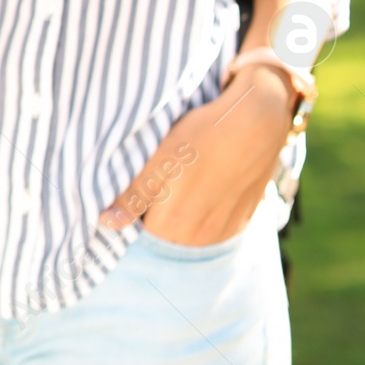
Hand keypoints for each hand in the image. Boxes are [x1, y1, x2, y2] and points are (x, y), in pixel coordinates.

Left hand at [98, 64, 295, 244]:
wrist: (257, 121)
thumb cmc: (201, 136)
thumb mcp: (158, 159)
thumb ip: (133, 196)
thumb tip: (107, 222)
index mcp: (174, 223)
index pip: (140, 240)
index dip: (131, 222)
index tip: (126, 202)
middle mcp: (202, 236)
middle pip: (165, 243)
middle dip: (152, 226)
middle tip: (149, 194)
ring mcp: (225, 231)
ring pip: (189, 239)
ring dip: (178, 225)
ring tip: (175, 193)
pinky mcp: (243, 221)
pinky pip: (214, 232)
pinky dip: (202, 220)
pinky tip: (199, 194)